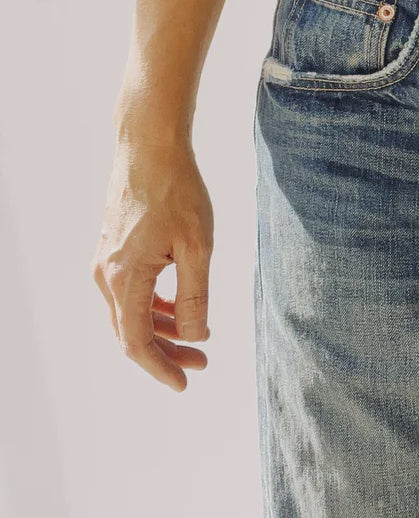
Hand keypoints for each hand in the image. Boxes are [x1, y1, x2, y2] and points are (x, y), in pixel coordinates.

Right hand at [90, 136, 213, 391]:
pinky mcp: (112, 248)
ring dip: (162, 328)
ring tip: (197, 338)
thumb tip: (195, 336)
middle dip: (167, 351)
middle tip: (202, 362)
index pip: (137, 343)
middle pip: (132, 332)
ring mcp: (106, 261)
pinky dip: (153, 305)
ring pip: (130, 312)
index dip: (160, 368)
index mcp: (125, 279)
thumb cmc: (177, 190)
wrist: (149, 147)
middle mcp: (106, 275)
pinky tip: (178, 305)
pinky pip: (129, 291)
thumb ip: (195, 295)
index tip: (185, 382)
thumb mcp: (197, 246)